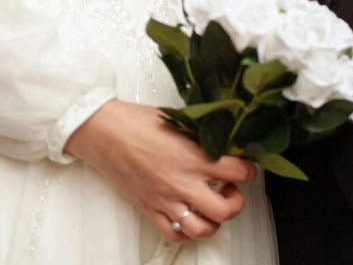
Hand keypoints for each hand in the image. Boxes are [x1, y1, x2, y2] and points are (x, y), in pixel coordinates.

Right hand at [64, 99, 255, 243]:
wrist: (103, 132)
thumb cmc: (136, 121)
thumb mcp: (178, 120)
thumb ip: (202, 134)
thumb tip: (224, 137)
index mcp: (192, 156)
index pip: (237, 171)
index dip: (249, 169)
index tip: (248, 166)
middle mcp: (181, 182)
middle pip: (225, 210)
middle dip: (236, 201)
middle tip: (232, 189)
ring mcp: (165, 200)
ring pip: (202, 229)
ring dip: (214, 221)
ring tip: (213, 205)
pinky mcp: (149, 209)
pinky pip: (174, 233)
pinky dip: (187, 231)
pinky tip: (190, 216)